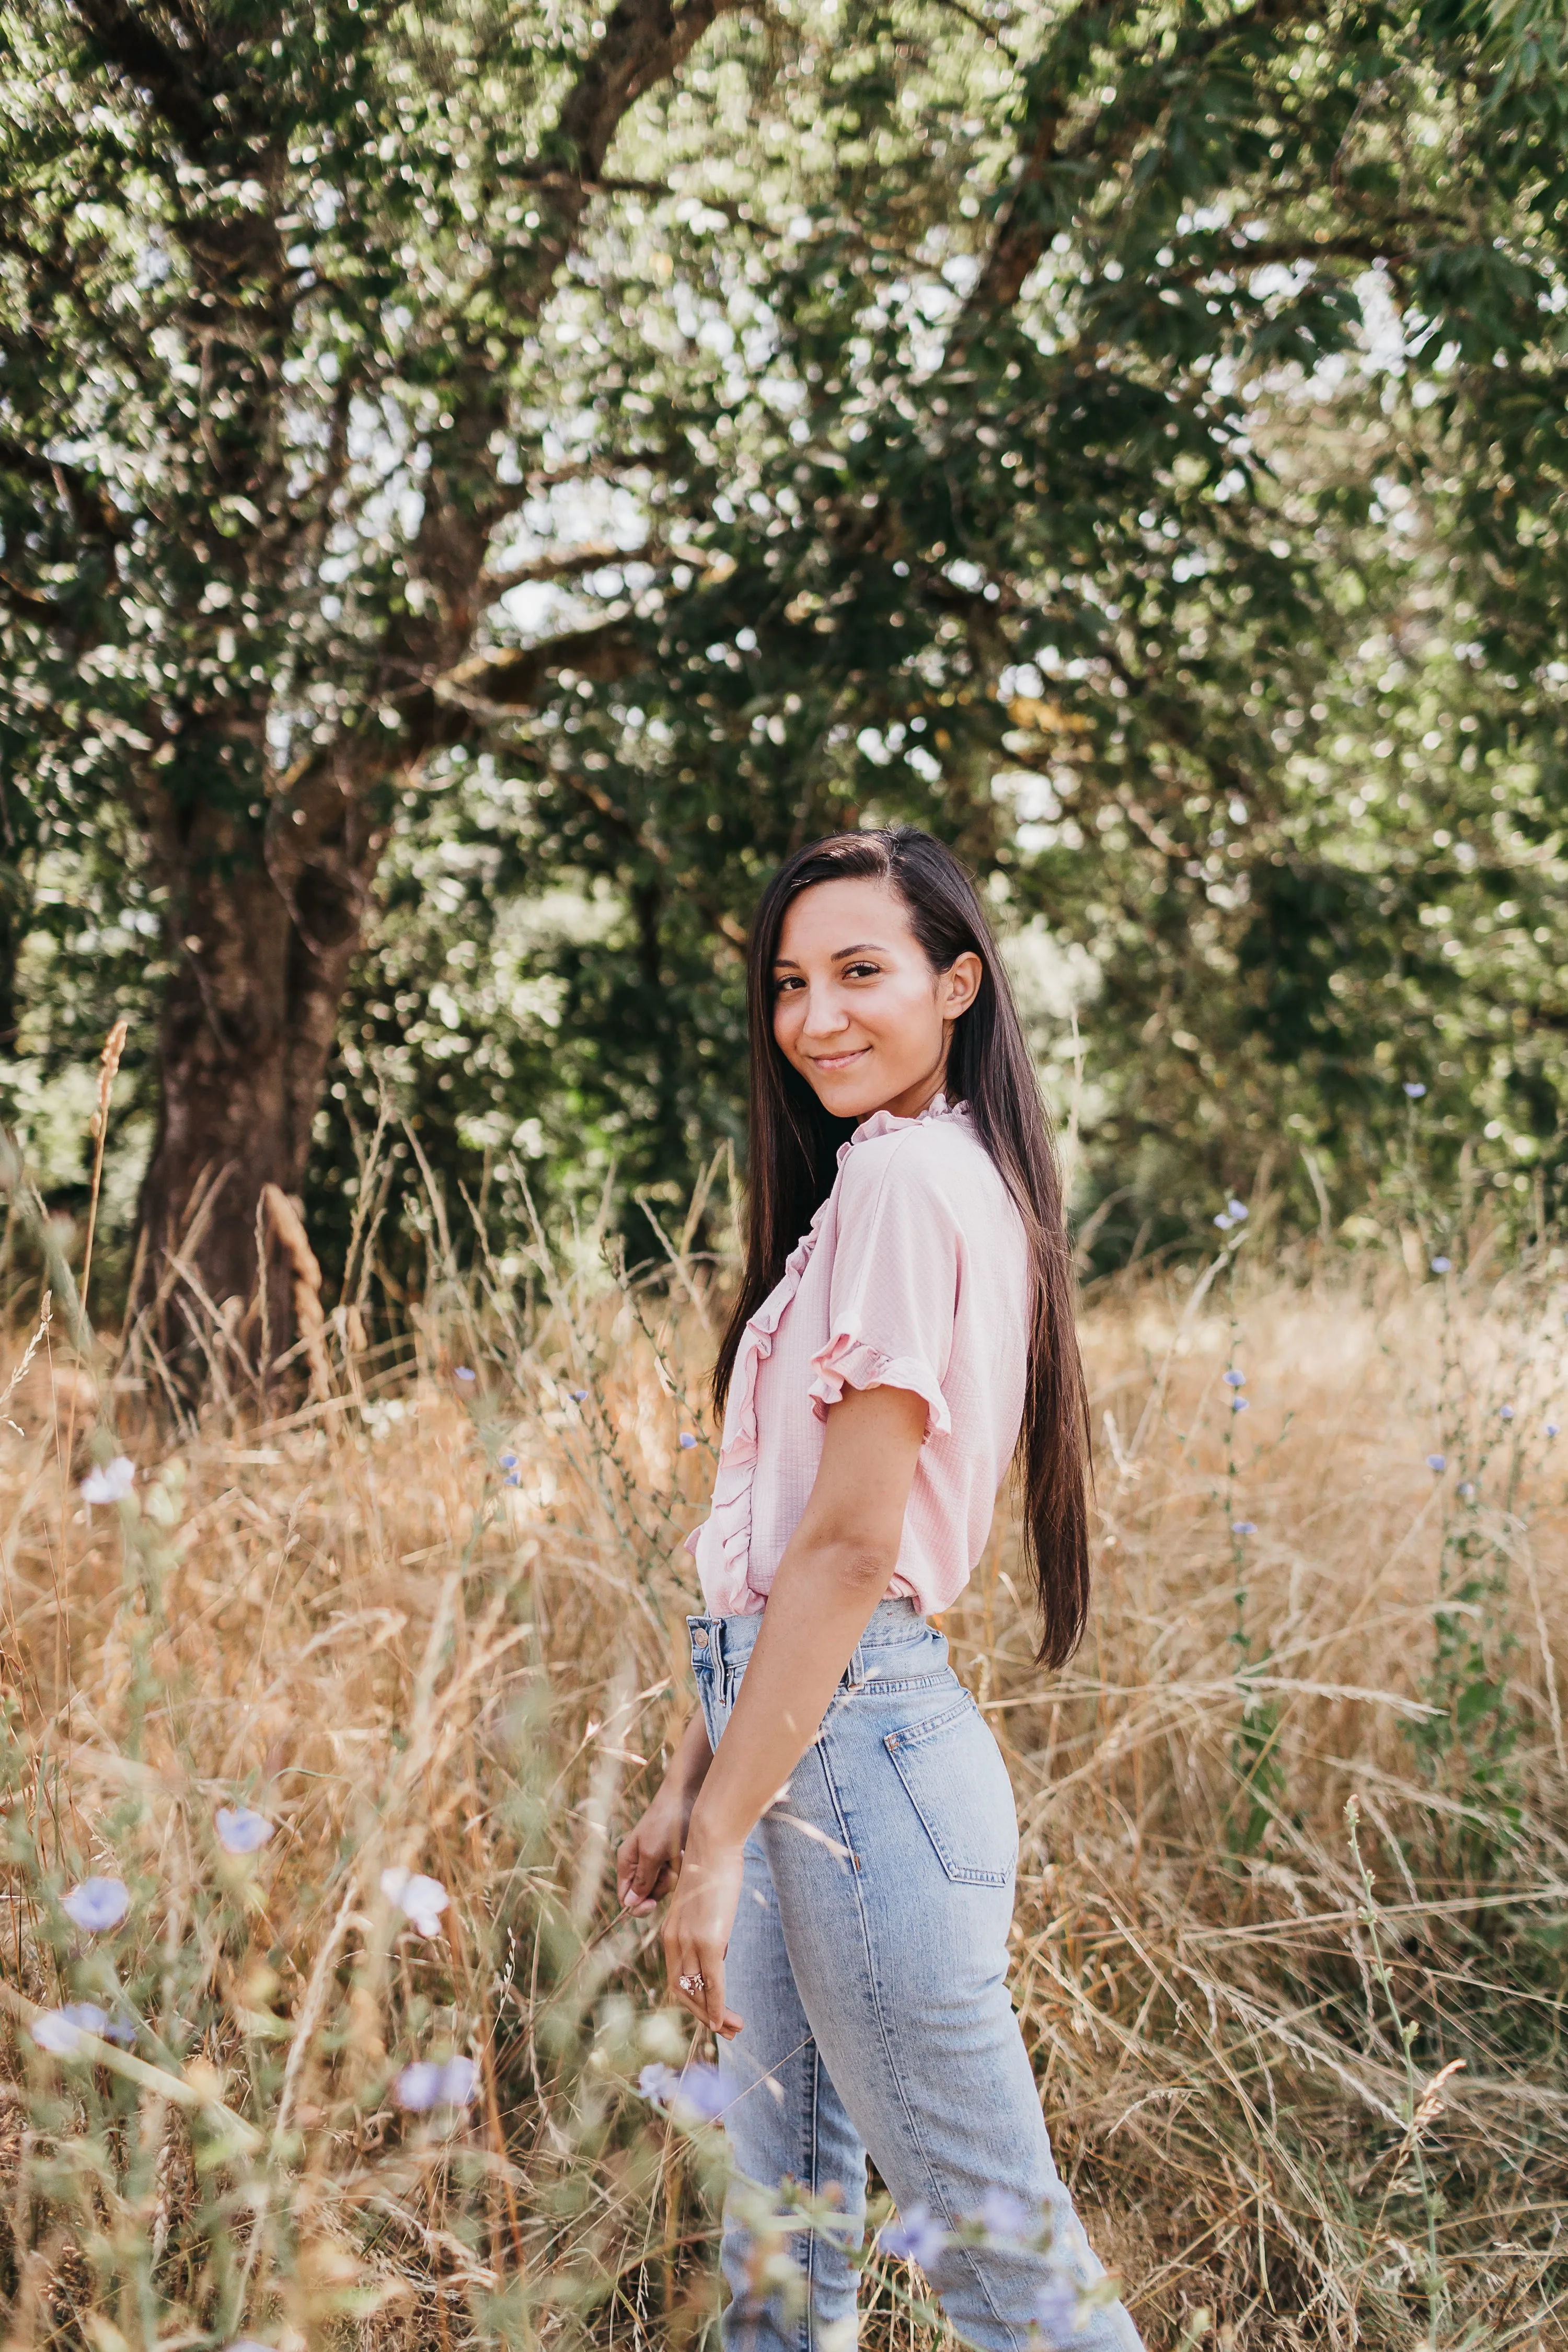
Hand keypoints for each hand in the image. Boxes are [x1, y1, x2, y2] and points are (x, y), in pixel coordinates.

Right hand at [617, 1778, 690, 1916]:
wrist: (687, 1797)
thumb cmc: (665, 1823)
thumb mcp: (651, 1853)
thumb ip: (642, 1880)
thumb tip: (629, 1904)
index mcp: (627, 1862)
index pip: (626, 1897)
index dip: (638, 1905)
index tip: (652, 1903)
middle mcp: (640, 1864)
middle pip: (648, 1894)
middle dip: (660, 1886)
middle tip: (668, 1868)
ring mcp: (658, 1861)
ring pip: (664, 1886)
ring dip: (673, 1876)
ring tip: (678, 1856)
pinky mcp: (673, 1857)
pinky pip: (677, 1876)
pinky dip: (682, 1868)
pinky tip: (684, 1854)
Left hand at [662, 1831, 744, 2039]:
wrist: (711, 1843)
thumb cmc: (712, 1869)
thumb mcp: (702, 1906)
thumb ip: (705, 1930)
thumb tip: (717, 1950)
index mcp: (670, 1933)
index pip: (678, 1979)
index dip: (693, 2002)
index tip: (713, 2014)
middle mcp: (674, 1941)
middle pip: (683, 1992)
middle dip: (703, 2015)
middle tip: (726, 2030)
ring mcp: (690, 1942)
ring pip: (697, 1992)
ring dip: (714, 2016)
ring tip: (734, 2028)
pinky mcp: (708, 1940)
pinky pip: (712, 1983)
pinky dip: (717, 2006)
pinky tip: (725, 2020)